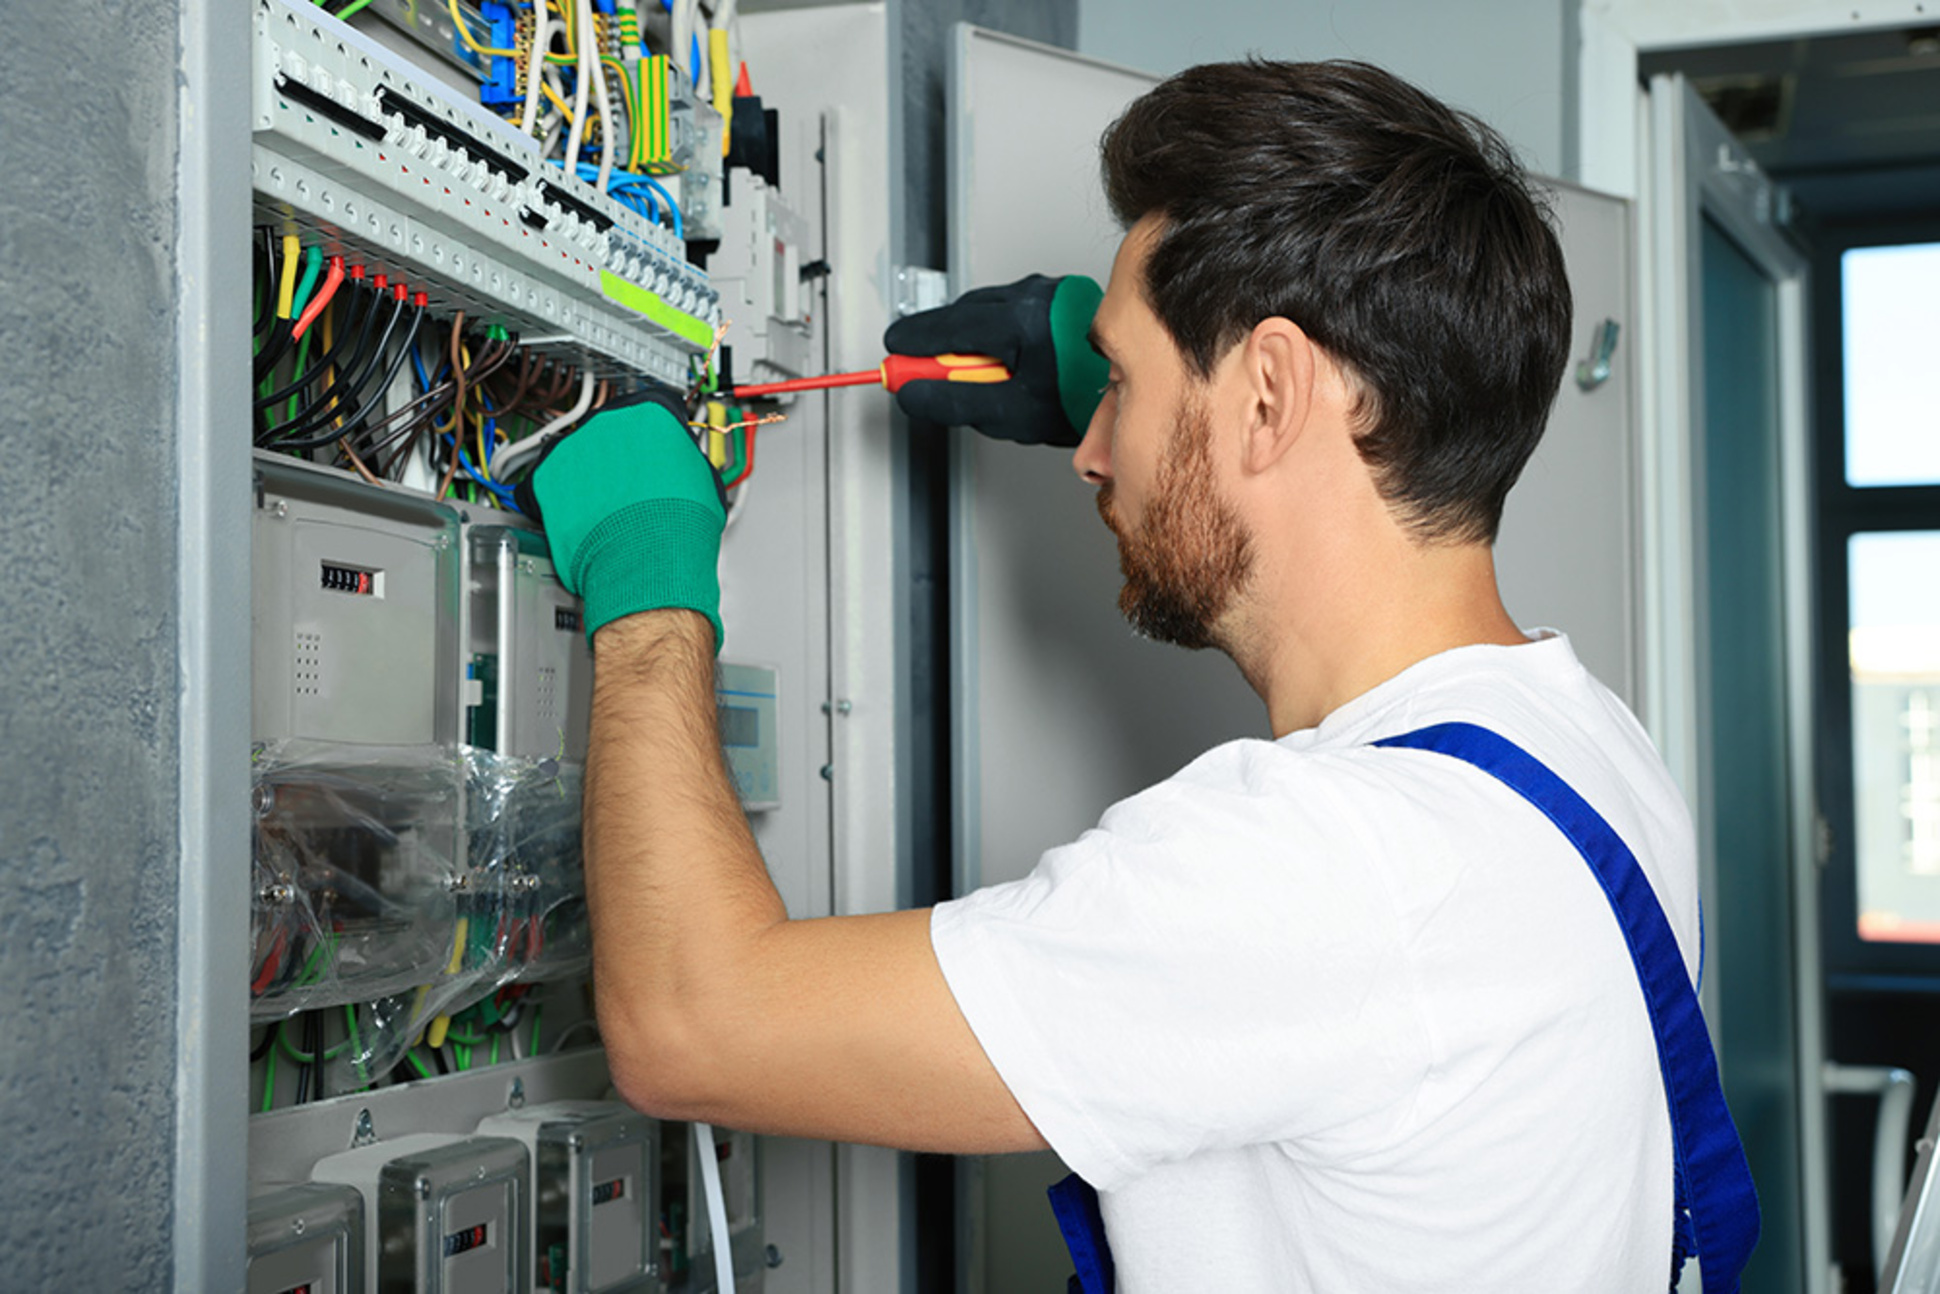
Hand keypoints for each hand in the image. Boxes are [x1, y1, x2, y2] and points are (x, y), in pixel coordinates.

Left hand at [515, 386, 725, 650]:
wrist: (648, 559)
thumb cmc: (679, 525)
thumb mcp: (704, 479)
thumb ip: (682, 458)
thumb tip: (679, 463)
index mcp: (649, 412)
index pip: (648, 410)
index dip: (651, 437)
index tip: (650, 450)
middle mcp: (607, 420)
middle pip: (608, 431)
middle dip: (617, 457)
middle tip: (630, 486)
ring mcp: (572, 447)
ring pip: (577, 455)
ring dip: (587, 477)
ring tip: (607, 508)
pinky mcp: (545, 477)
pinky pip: (547, 483)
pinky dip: (559, 500)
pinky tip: (581, 517)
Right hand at [883, 274, 1106, 446]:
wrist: (1132, 392)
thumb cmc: (1081, 401)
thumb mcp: (1008, 413)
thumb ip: (953, 401)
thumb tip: (914, 393)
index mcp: (1020, 321)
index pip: (947, 326)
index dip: (914, 341)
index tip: (894, 351)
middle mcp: (1036, 296)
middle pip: (965, 314)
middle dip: (945, 344)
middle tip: (928, 374)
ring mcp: (1052, 292)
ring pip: (990, 310)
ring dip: (976, 340)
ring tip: (988, 379)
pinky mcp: (1063, 297)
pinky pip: (1016, 309)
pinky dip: (1002, 332)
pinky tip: (1013, 363)